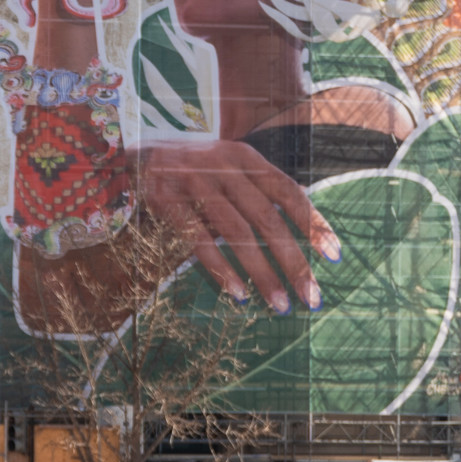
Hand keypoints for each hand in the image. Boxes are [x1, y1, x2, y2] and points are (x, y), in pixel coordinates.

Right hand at [135, 141, 336, 312]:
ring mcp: (193, 182)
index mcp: (244, 157)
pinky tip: (238, 294)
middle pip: (268, 219)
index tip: (334, 256)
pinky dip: (220, 269)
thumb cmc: (184, 174)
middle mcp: (223, 165)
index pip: (289, 191)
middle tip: (311, 297)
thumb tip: (295, 237)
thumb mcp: (223, 171)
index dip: (313, 223)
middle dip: (293, 261)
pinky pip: (198, 240)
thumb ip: (254, 194)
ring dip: (262, 273)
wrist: (126, 158)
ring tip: (279, 304)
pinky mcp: (165, 200)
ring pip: (237, 233)